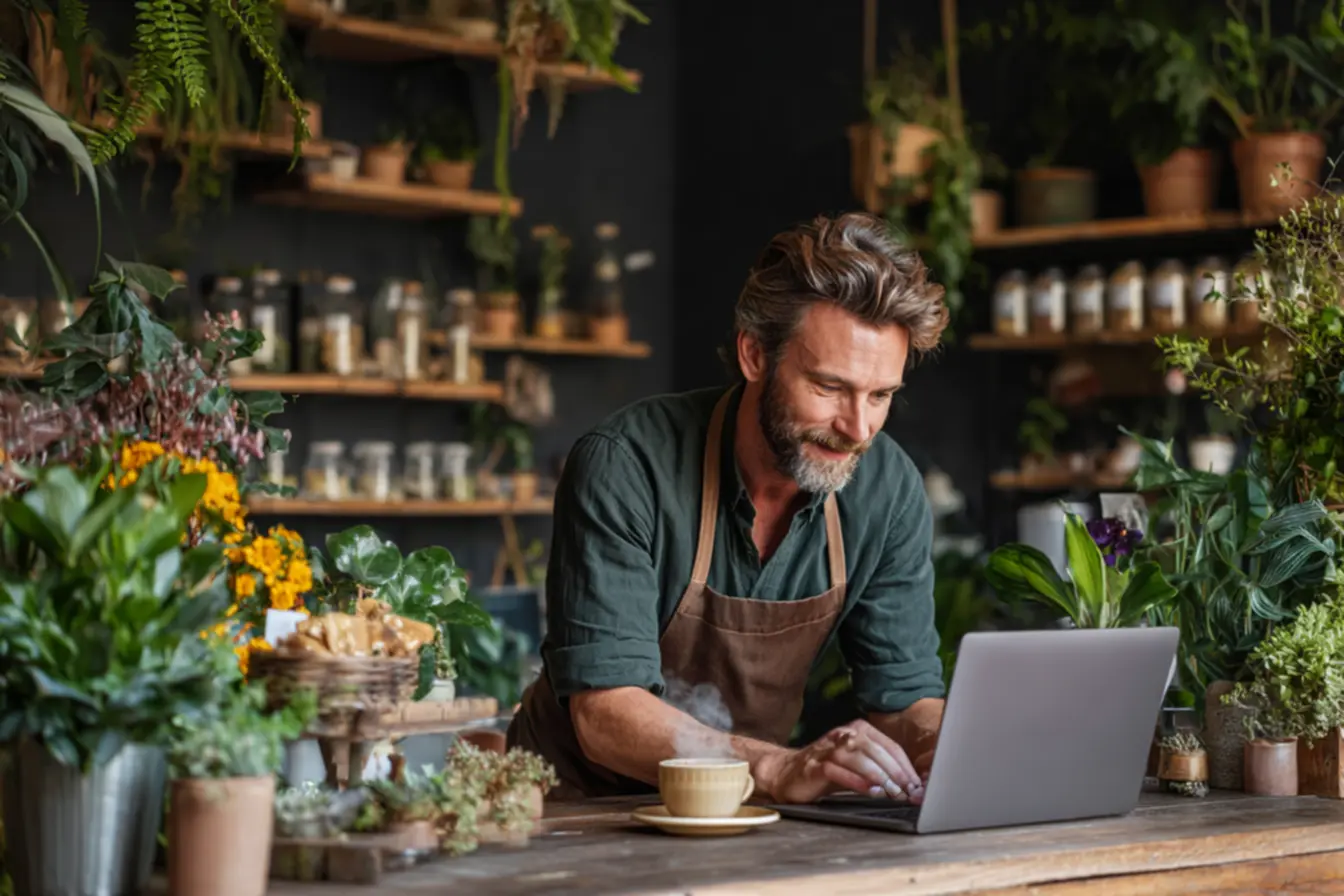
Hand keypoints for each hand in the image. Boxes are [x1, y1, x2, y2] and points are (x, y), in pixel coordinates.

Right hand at [756, 720, 924, 804]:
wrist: (786, 773)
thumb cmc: (826, 770)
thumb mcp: (856, 765)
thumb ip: (879, 769)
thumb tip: (909, 785)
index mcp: (857, 730)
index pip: (889, 746)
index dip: (906, 766)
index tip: (917, 785)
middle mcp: (843, 734)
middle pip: (876, 750)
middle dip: (896, 772)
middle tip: (909, 791)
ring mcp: (828, 749)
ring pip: (859, 758)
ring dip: (879, 776)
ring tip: (892, 792)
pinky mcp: (815, 765)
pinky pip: (838, 770)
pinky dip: (857, 781)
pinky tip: (870, 791)